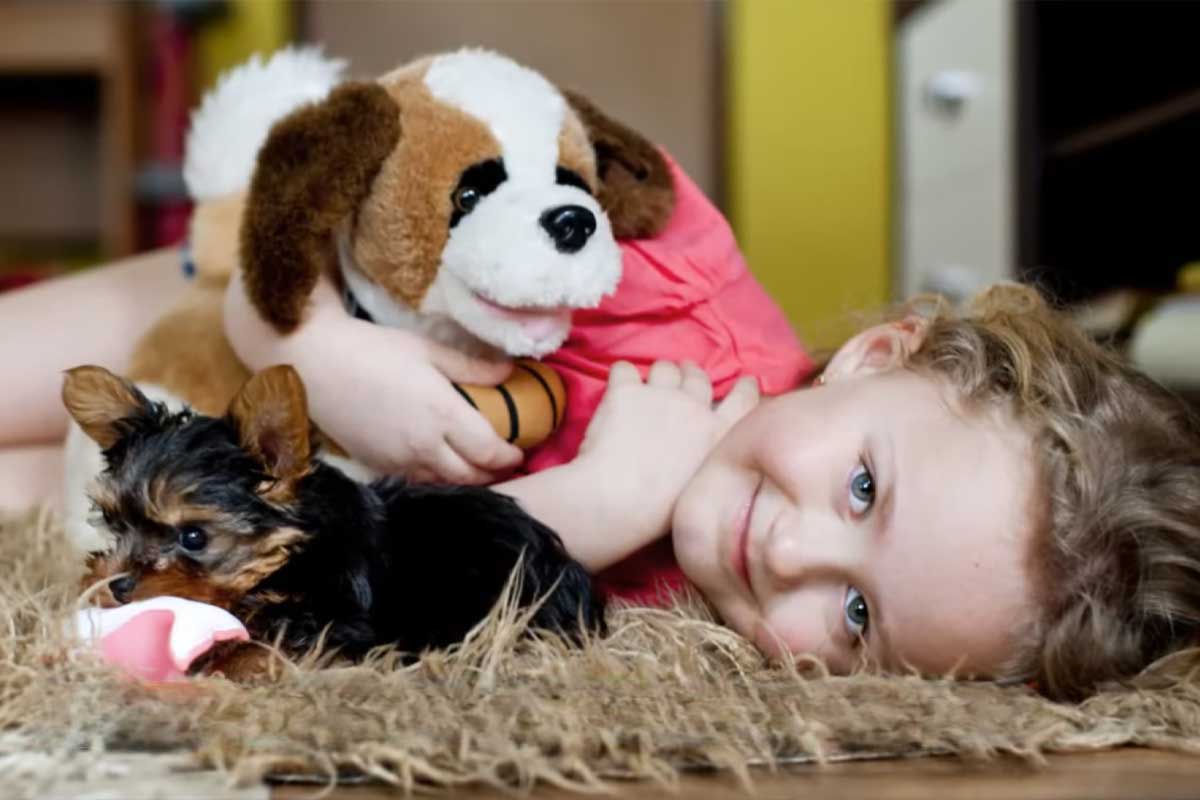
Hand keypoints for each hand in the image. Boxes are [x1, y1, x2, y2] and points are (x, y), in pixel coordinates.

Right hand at [224, 270, 522, 482]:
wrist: (315, 365)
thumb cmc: (373, 350)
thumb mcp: (427, 350)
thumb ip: (472, 367)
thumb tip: (512, 372)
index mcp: (442, 415)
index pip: (488, 451)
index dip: (509, 456)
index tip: (520, 449)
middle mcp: (423, 446)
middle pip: (471, 476)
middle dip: (494, 473)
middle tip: (506, 464)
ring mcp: (398, 461)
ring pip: (445, 484)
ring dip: (466, 480)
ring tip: (479, 469)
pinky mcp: (377, 466)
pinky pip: (417, 482)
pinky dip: (437, 480)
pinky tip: (443, 468)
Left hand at [576, 360, 759, 544]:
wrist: (618, 500)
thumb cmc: (661, 511)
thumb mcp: (706, 486)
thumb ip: (711, 458)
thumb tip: (702, 450)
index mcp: (720, 434)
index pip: (745, 399)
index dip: (745, 388)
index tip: (745, 382)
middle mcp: (695, 407)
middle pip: (698, 376)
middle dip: (692, 373)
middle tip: (685, 373)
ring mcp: (660, 395)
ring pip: (664, 368)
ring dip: (660, 374)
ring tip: (651, 382)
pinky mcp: (626, 392)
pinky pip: (624, 370)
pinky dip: (622, 376)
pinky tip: (619, 387)